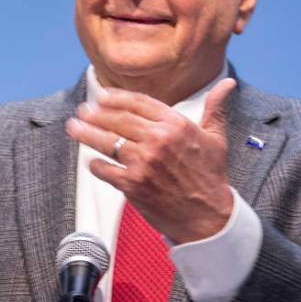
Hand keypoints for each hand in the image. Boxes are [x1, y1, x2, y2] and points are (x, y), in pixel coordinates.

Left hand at [65, 78, 235, 243]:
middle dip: (95, 113)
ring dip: (86, 133)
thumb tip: (226, 85)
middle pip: (118, 119)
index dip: (116, 97)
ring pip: (107, 141)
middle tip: (83, 110)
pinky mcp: (133, 184)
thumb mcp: (216, 138)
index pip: (138, 102)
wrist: (208, 216)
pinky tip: (92, 162)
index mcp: (176, 125)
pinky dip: (96, 165)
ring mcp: (144, 162)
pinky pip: (105, 169)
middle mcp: (158, 140)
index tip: (102, 95)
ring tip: (74, 127)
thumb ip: (215, 108)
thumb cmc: (211, 177)